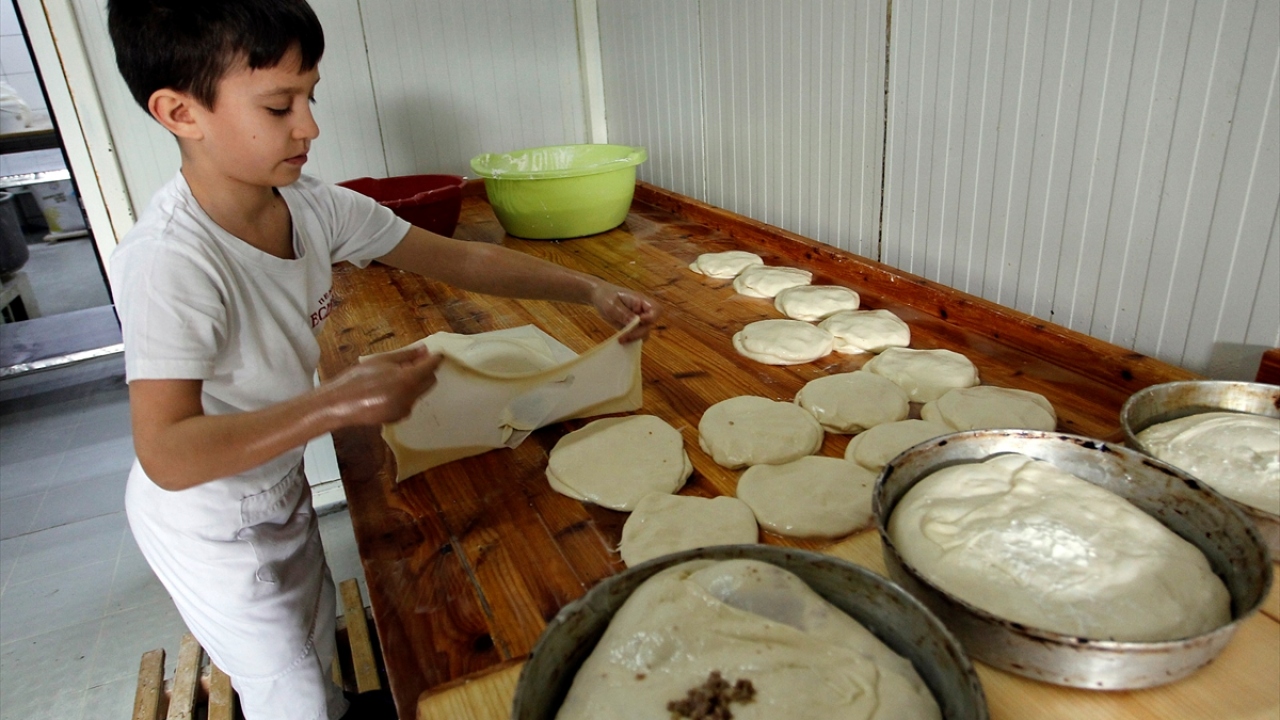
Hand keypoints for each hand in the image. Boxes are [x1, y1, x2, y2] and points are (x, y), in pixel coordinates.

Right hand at [320, 345, 442, 426]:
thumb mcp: (382, 360)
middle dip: (426, 371)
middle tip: (414, 361)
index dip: (435, 359)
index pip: (431, 368)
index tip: (436, 354)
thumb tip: (423, 349)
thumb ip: (406, 355)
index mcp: (407, 380)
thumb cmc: (358, 378)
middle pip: (430, 382)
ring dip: (415, 382)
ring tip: (395, 375)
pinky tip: (388, 389)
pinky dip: (405, 394)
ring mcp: (405, 410)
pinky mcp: (398, 418)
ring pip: (419, 392)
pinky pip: (409, 402)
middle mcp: (411, 397)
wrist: (340, 404)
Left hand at [590, 284, 658, 342]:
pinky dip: (632, 340)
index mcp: (640, 301)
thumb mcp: (612, 304)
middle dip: (639, 332)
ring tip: (621, 340)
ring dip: (635, 338)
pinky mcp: (633, 327)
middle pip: (650, 324)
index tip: (639, 321)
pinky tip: (621, 340)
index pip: (656, 309)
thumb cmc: (606, 296)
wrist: (599, 297)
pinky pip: (637, 336)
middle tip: (624, 337)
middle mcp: (642, 311)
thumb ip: (624, 313)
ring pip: (645, 332)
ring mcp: (638, 320)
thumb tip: (635, 322)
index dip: (651, 318)